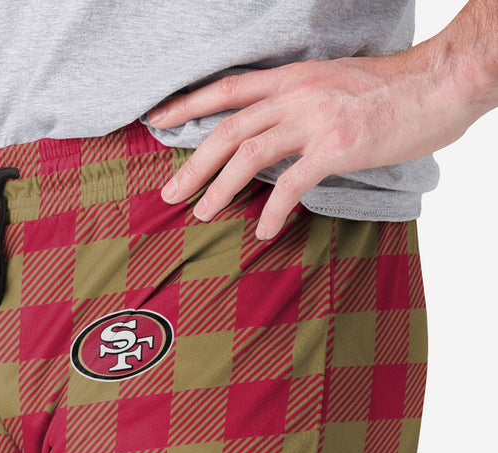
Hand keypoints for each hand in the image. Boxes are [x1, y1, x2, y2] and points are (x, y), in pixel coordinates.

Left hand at [146, 46, 478, 239]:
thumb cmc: (390, 91)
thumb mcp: (333, 85)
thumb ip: (297, 107)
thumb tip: (273, 136)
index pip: (228, 88)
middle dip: (192, 163)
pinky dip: (272, 210)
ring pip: (248, 153)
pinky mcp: (337, 147)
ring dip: (219, 188)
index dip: (189, 104)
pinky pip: (292, 184)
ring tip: (202, 215)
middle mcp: (296, 94)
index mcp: (292, 78)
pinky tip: (263, 230)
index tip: (157, 122)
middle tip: (170, 194)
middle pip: (228, 128)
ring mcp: (315, 119)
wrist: (440, 84)